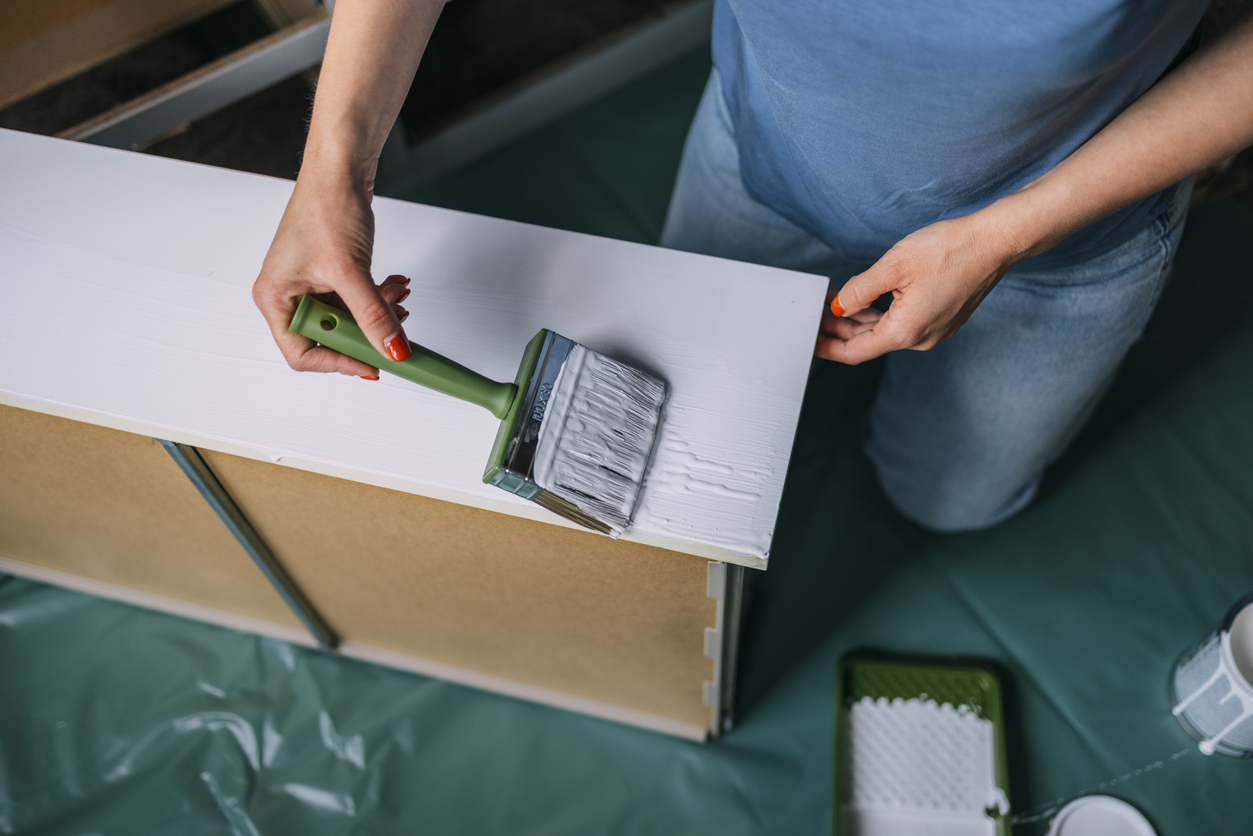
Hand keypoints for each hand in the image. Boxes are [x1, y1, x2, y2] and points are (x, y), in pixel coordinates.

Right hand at [252, 169, 411, 377]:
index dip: (340, 363)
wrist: (340, 168)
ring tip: (398, 299)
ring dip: (376, 314)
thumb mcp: (351, 271)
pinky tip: (394, 285)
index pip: (303, 354)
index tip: (374, 363)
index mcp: (274, 298)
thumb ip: (372, 316)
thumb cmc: (326, 205)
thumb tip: (392, 350)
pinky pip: (354, 301)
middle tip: (394, 328)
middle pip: (328, 338)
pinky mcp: (329, 274)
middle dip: (365, 333)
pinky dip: (376, 298)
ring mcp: (308, 285)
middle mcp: (286, 295)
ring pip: (347, 320)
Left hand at [815, 211, 1023, 364]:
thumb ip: (859, 290)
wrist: (995, 241)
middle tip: (815, 314)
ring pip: (886, 331)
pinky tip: (866, 300)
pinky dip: (880, 314)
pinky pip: (903, 322)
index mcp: (905, 331)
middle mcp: (921, 337)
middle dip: (839, 329)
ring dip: (859, 320)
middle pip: (869, 342)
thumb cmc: (949, 250)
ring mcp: (934, 329)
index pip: (855, 351)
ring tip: (835, 304)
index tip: (808, 340)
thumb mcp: (892, 266)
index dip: (827, 347)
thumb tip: (839, 306)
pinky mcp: (942, 318)